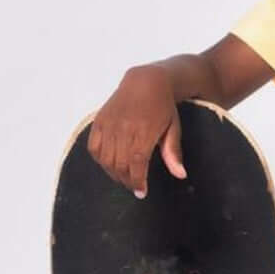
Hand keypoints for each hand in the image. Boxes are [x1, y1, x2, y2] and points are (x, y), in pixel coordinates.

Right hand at [88, 66, 187, 198]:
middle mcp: (124, 127)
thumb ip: (173, 152)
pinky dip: (100, 160)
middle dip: (127, 181)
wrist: (145, 81)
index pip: (137, 163)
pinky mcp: (99, 121)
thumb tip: (180, 175)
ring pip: (106, 158)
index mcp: (144, 130)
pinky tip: (109, 164)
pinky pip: (94, 147)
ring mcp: (110, 124)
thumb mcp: (173, 128)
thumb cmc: (163, 106)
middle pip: (120, 164)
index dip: (138, 181)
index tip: (142, 192)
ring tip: (124, 178)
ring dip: (114, 173)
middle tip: (135, 187)